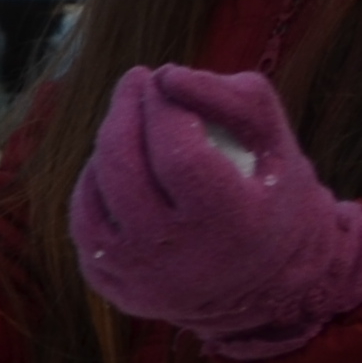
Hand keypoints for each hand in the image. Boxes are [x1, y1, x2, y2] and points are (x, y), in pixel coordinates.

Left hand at [67, 64, 361, 362]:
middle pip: (124, 171)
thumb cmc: (275, 196)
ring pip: (94, 196)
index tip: (164, 76)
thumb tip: (167, 74)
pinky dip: (93, 185)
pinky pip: (84, 226)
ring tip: (129, 117)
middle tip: (135, 80)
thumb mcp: (278, 146)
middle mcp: (176, 256)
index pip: (177, 153)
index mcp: (229, 222)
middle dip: (124, 112)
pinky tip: (112, 160)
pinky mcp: (115, 288)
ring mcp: (138, 277)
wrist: (269, 284)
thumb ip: (239, 99)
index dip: (163, 107)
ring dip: (105, 146)